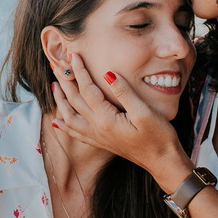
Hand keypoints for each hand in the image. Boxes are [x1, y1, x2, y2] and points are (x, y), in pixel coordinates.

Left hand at [52, 54, 192, 192]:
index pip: (88, 89)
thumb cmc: (159, 137)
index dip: (80, 70)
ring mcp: (99, 137)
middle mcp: (98, 129)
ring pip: (71, 117)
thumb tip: (107, 73)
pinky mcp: (103, 143)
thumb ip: (124, 93)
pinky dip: (65, 126)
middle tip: (55, 64)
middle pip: (74, 101)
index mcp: (107, 119)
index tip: (73, 54)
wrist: (164, 163)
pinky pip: (77, 133)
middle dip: (64, 81)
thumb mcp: (145, 112)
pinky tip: (57, 121)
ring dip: (60, 101)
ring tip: (53, 86)